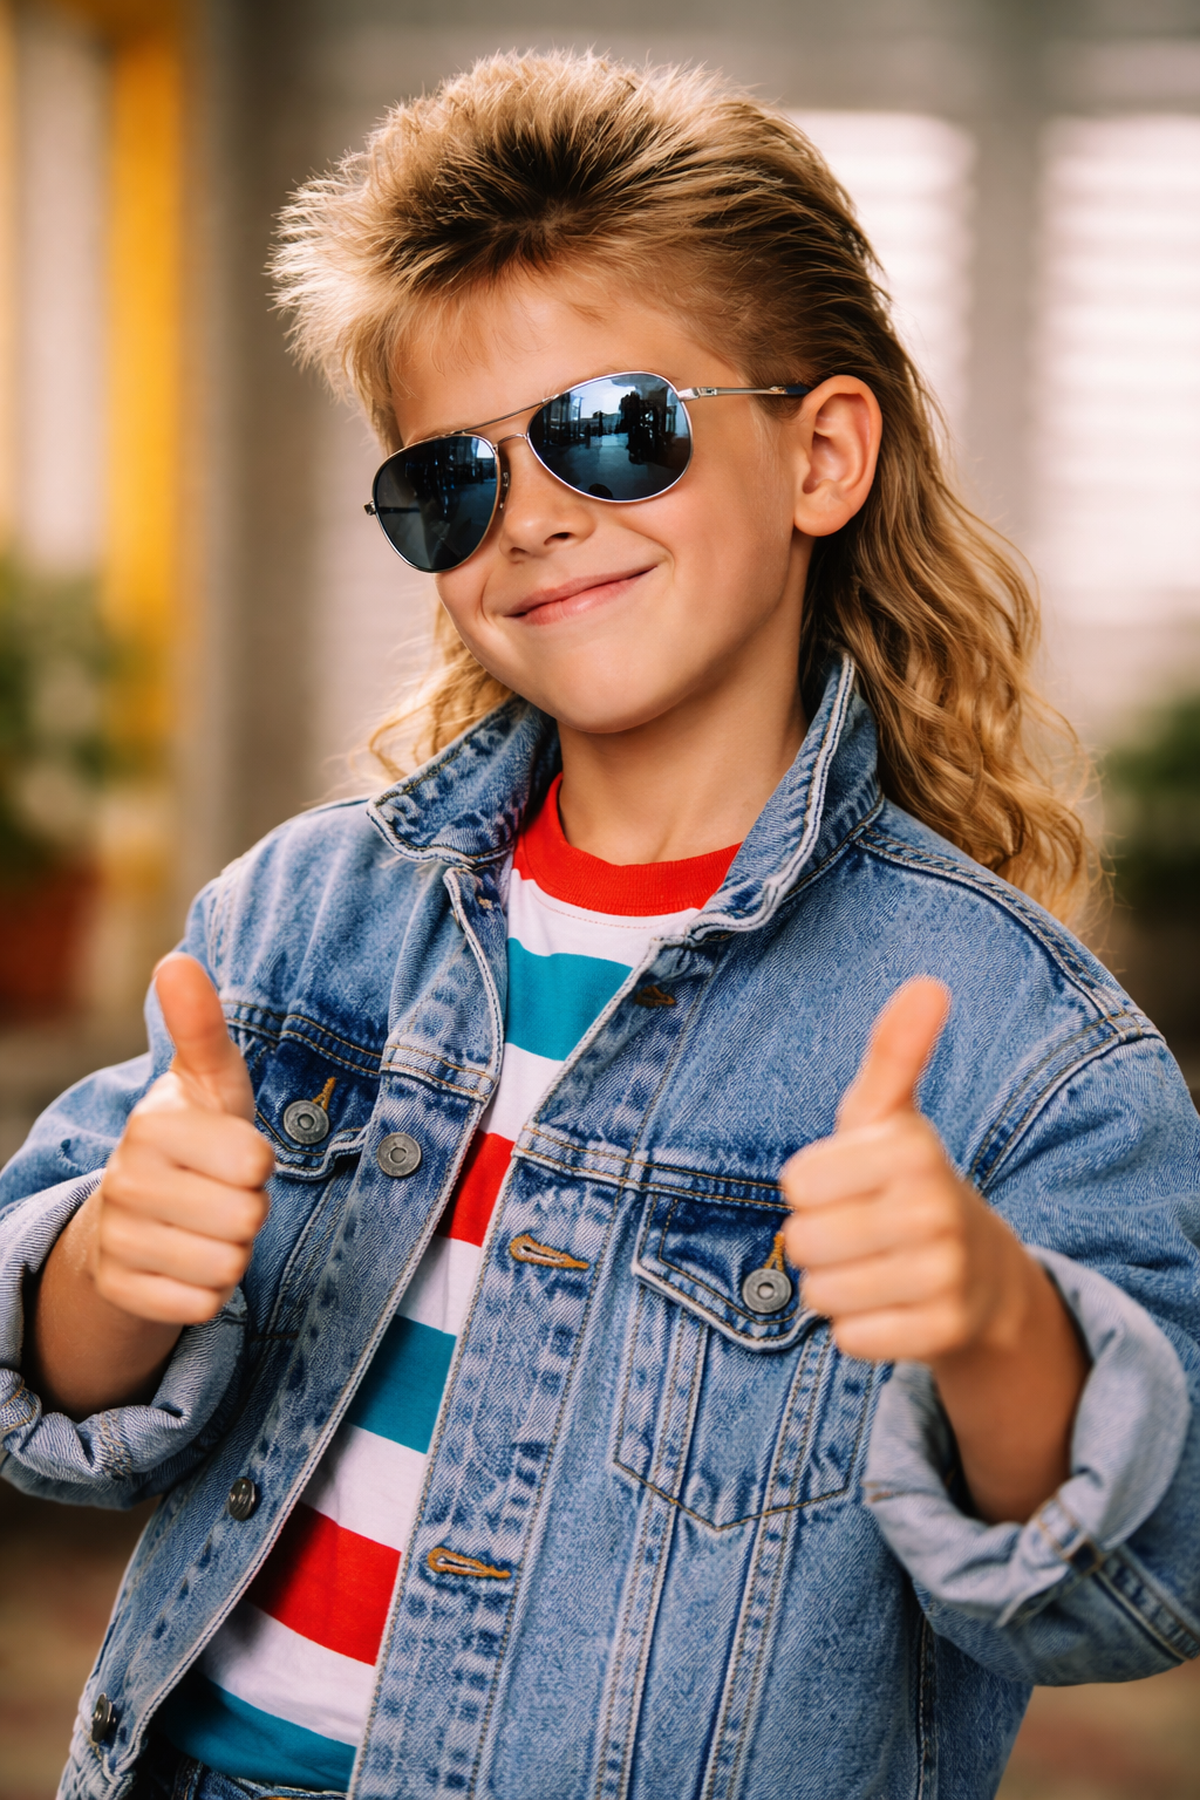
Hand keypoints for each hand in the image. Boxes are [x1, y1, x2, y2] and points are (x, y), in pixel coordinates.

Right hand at [89, 953, 274, 1324]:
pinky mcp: (121, 1291)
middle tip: (222, 1194)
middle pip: (247, 1218)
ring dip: (234, 1252)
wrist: (135, 1214)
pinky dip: (209, 1291)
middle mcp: (125, 1181)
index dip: (259, 1162)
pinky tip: (187, 1262)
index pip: (254, 1161)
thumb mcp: (207, 1080)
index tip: (234, 1154)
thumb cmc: (194, 1136)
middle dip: (250, 1211)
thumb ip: (202, 1026)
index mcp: (152, 1124)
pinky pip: (202, 1306)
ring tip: (207, 1225)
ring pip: (228, 1266)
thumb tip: (177, 960)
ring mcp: (117, 1239)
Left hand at [781, 978, 1033, 1364]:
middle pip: (804, 1241)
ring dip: (835, 1285)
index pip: (797, 1182)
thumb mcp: (892, 1116)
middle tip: (863, 1230)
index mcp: (912, 1149)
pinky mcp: (942, 1333)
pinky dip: (858, 1328)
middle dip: (818, 1240)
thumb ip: (894, 1052)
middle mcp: (935, 1210)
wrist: (984, 1275)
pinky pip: (849, 1339)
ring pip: (821, 1293)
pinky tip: (891, 1306)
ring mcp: (944, 1275)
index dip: (812, 1186)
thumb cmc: (909, 1182)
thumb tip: (928, 983)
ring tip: (875, 1266)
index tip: (852, 1183)